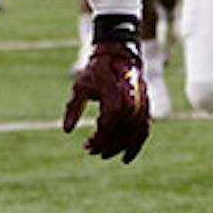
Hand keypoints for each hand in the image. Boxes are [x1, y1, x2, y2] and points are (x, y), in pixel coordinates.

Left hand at [63, 38, 150, 163]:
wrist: (120, 54)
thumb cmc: (97, 70)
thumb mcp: (81, 87)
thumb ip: (73, 108)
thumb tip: (66, 130)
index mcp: (115, 100)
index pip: (106, 129)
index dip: (96, 141)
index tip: (85, 145)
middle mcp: (131, 106)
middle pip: (119, 136)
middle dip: (105, 147)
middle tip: (91, 151)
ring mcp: (141, 108)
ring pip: (132, 137)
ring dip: (118, 149)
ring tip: (104, 155)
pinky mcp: (145, 108)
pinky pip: (144, 132)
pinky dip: (136, 146)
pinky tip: (126, 159)